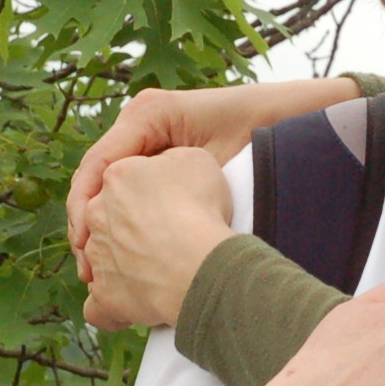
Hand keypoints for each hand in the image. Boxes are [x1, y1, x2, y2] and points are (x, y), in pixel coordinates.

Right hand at [68, 78, 358, 269]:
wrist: (298, 118)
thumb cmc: (265, 134)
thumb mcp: (218, 163)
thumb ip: (181, 184)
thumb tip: (142, 224)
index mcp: (149, 113)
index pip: (100, 163)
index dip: (86, 208)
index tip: (86, 248)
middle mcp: (142, 120)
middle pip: (97, 178)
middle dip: (88, 224)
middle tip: (88, 272)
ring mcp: (150, 136)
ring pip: (111, 187)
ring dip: (103, 226)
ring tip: (98, 271)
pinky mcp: (162, 153)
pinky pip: (132, 187)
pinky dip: (124, 219)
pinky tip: (123, 253)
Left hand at [81, 147, 237, 330]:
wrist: (198, 262)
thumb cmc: (200, 209)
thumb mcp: (196, 160)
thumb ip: (171, 161)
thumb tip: (164, 170)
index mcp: (116, 176)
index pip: (125, 180)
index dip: (149, 192)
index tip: (171, 203)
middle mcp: (96, 214)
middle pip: (109, 218)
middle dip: (130, 227)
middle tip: (165, 236)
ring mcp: (97, 256)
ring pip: (102, 259)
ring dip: (123, 264)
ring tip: (157, 272)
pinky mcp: (104, 296)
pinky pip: (97, 307)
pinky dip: (111, 308)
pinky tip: (129, 306)